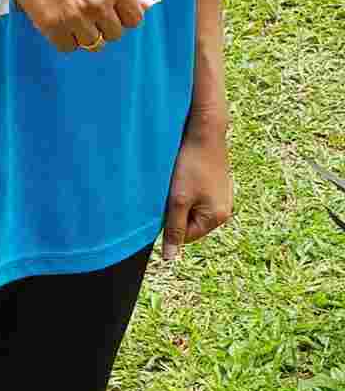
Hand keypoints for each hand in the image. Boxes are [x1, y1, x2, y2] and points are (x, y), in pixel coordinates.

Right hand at [0, 0, 151, 52]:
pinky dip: (63, 39)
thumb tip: (148, 4)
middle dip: (102, 26)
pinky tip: (57, 21)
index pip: (134, 19)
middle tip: (85, 10)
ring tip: (69, 14)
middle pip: (114, 35)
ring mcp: (76, 16)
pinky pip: (68, 47)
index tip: (109, 11)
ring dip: (82, 33)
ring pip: (92, 44)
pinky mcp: (54, 26)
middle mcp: (100, 2)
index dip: (121, 16)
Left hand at [162, 111, 232, 260]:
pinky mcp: (217, 185)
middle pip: (188, 223)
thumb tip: (170, 258)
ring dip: (179, 199)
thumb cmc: (190, 166)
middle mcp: (225, 210)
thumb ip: (173, 229)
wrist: (204, 132)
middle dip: (175, 211)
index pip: (185, 236)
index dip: (170, 223)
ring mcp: (222, 196)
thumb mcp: (177, 200)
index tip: (166, 204)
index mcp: (217, 217)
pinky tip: (185, 174)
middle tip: (172, 190)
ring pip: (190, 208)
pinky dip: (186, 188)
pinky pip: (196, 196)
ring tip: (179, 181)